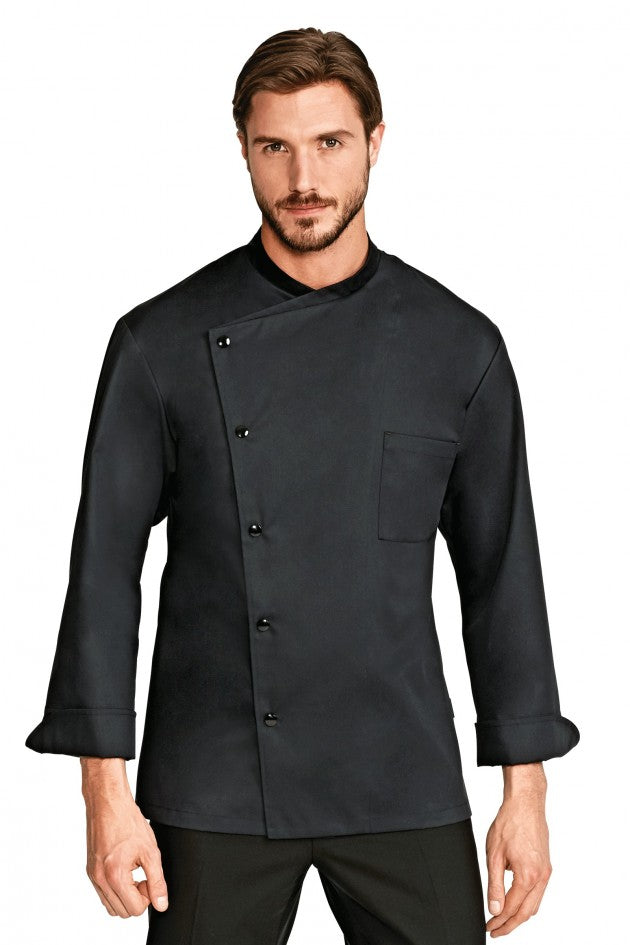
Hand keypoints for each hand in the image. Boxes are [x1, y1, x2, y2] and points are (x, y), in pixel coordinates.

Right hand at [82, 760, 168, 917]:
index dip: (148, 896)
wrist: (108, 803)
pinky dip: (116, 888)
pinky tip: (124, 868)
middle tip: (143, 875)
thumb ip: (157, 881)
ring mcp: (93, 876)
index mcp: (115, 876)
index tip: (149, 877)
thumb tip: (161, 904)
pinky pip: (103, 893)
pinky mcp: (90, 870)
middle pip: (122, 912)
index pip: (134, 909)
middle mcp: (100, 880)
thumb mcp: (150, 851)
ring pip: (111, 905)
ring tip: (134, 872)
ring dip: (125, 895)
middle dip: (136, 898)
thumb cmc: (128, 822)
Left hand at [485, 775, 552, 936]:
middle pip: (526, 912)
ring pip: (534, 904)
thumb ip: (495, 885)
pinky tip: (515, 901)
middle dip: (510, 925)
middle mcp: (541, 876)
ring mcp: (546, 871)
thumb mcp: (494, 855)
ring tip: (503, 919)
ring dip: (519, 915)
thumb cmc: (509, 823)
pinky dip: (527, 902)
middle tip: (495, 930)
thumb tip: (495, 909)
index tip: (489, 927)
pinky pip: (538, 892)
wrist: (526, 803)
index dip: (499, 921)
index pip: (512, 908)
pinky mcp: (546, 866)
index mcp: (528, 875)